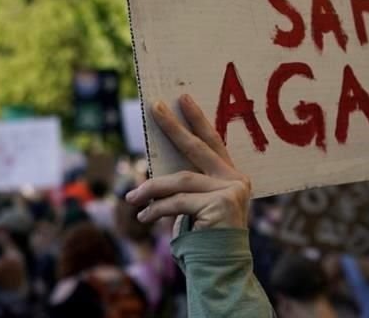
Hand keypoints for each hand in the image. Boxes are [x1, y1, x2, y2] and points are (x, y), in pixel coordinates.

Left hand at [125, 94, 250, 230]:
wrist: (221, 270)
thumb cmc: (206, 239)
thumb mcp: (196, 207)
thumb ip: (186, 187)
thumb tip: (152, 176)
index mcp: (233, 177)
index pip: (212, 143)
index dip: (198, 120)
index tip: (183, 99)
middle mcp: (237, 180)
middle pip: (198, 148)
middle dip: (174, 127)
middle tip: (156, 107)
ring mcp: (231, 191)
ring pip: (181, 180)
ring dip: (152, 188)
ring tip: (131, 198)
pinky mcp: (220, 205)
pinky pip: (178, 202)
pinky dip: (157, 209)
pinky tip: (144, 217)